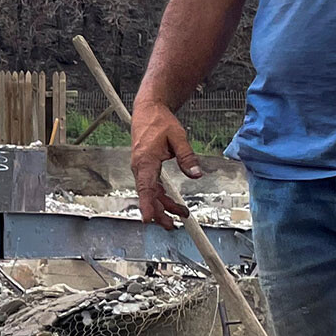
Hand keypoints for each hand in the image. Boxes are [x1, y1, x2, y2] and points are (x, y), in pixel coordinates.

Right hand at [132, 102, 201, 228]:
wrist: (148, 110)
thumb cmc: (159, 122)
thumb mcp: (178, 137)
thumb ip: (187, 156)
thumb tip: (196, 173)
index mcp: (146, 160)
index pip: (145, 187)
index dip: (147, 204)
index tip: (148, 219)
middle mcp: (140, 167)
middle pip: (148, 195)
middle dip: (159, 212)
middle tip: (172, 225)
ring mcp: (141, 168)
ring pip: (150, 192)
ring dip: (163, 205)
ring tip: (179, 216)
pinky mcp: (145, 167)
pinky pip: (151, 186)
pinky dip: (161, 196)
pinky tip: (172, 203)